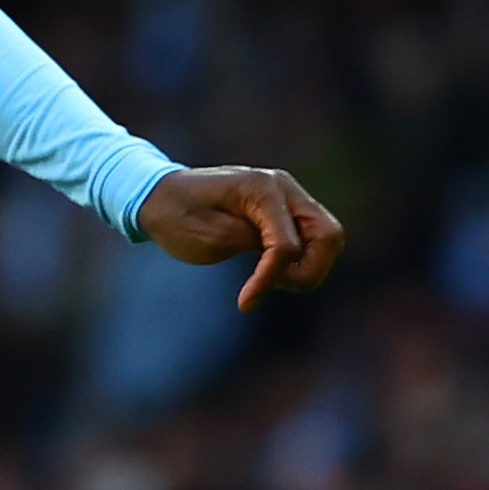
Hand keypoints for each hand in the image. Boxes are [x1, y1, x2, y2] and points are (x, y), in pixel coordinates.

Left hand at [140, 165, 344, 309]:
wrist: (159, 196)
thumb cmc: (177, 216)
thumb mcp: (210, 238)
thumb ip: (255, 245)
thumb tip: (289, 256)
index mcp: (262, 189)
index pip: (286, 244)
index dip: (270, 278)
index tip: (244, 303)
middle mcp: (283, 186)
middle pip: (329, 235)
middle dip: (310, 271)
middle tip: (273, 287)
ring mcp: (288, 195)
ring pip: (328, 237)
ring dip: (310, 266)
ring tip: (272, 280)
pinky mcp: (285, 209)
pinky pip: (311, 237)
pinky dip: (300, 259)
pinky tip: (272, 272)